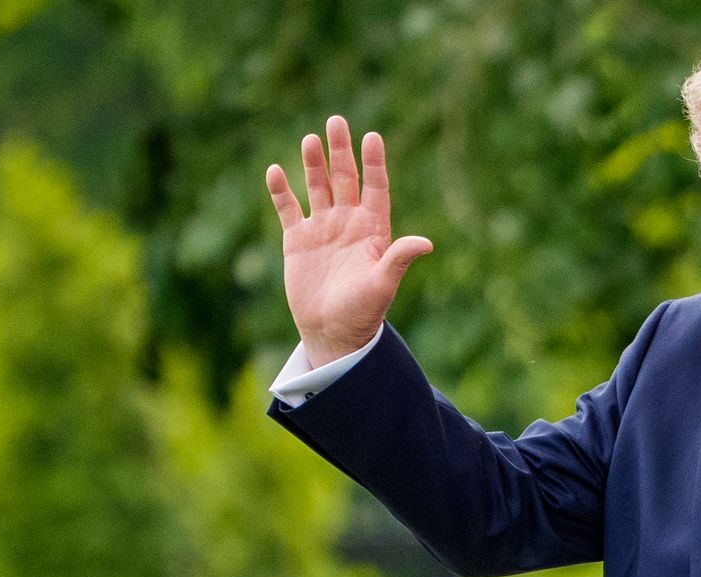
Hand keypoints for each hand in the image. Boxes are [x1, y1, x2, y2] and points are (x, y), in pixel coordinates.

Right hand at [265, 114, 432, 364]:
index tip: (372, 137)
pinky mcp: (297, 240)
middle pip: (344, 178)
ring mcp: (322, 229)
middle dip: (340, 151)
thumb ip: (399, 259)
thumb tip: (426, 243)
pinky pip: (288, 209)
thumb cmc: (363, 311)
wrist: (332, 332)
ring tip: (309, 140)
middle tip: (336, 121)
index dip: (373, 162)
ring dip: (313, 164)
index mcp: (373, 229)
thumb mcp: (383, 284)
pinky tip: (275, 171)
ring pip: (317, 187)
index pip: (375, 187)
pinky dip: (281, 191)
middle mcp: (348, 222)